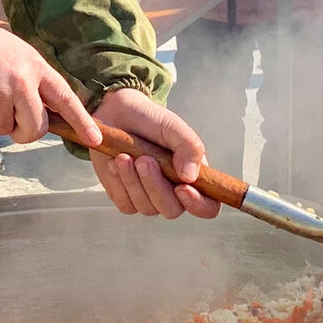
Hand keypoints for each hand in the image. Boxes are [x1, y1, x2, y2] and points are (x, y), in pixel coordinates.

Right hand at [0, 3, 100, 146]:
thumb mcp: (13, 55)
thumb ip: (30, 81)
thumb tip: (41, 113)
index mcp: (35, 66)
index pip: (65, 98)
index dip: (81, 121)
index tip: (95, 139)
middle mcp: (23, 81)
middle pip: (37, 128)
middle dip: (25, 132)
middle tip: (10, 121)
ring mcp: (2, 95)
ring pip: (7, 130)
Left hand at [89, 89, 220, 219]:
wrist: (116, 113)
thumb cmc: (148, 120)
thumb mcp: (172, 127)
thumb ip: (188, 147)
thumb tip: (191, 177)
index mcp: (192, 176)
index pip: (207, 206)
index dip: (199, 204)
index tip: (182, 187)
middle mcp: (173, 192)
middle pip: (171, 210)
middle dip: (155, 186)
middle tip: (144, 160)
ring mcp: (148, 198)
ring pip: (146, 208)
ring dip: (133, 181)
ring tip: (124, 156)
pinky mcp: (126, 198)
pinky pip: (125, 204)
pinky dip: (119, 183)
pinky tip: (115, 163)